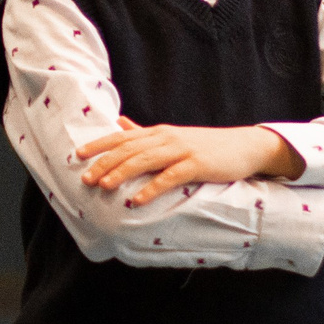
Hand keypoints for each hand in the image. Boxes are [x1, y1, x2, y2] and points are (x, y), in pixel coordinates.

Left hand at [77, 118, 299, 207]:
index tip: (79, 155)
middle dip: (105, 163)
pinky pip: (170, 176)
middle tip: (86, 179)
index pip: (122, 136)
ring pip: (145, 160)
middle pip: (129, 149)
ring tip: (104, 187)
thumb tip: (120, 123)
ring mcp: (182, 150)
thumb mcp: (172, 137)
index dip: (100, 144)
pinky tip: (137, 200)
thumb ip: (145, 133)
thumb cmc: (206, 145)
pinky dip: (152, 188)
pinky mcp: (197, 164)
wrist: (244, 146)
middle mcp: (166, 138)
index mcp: (158, 132)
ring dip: (122, 173)